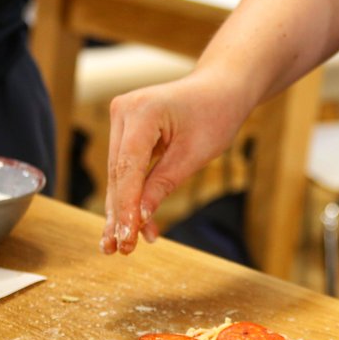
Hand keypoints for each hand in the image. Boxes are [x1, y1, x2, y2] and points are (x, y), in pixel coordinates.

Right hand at [101, 70, 250, 254]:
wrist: (220, 89)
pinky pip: (126, 168)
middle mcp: (123, 111)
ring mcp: (122, 119)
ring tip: (122, 246)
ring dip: (123, 210)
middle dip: (120, 214)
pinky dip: (132, 195)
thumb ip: (163, 184)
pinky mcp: (126, 130)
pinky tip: (133, 226)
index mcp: (141, 111)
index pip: (127, 168)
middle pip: (118, 174)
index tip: (126, 237)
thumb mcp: (194, 155)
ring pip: (119, 175)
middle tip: (121, 250)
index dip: (126, 206)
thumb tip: (140, 218)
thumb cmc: (215, 115)